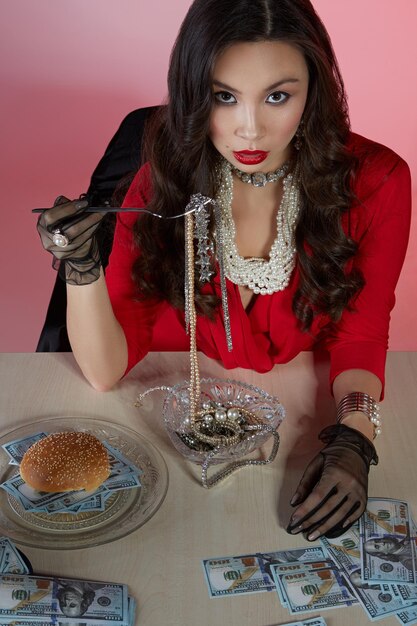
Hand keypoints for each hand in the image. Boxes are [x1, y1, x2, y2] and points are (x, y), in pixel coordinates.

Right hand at [37, 196, 104, 284]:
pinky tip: (98, 223)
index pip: (51, 217)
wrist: (67, 247)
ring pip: (80, 237)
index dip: (68, 209)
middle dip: (86, 218)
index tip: (84, 203)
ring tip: (101, 214)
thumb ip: (65, 206)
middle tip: (98, 209)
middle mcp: (49, 240)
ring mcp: (60, 250)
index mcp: (42, 226)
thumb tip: (80, 201)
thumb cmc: (63, 225)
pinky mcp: (71, 255)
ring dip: (93, 223)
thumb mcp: (60, 214)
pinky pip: (85, 242)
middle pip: (69, 230)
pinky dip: (93, 231)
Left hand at [286, 424, 377, 539]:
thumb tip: (294, 502)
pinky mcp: (364, 497)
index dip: (305, 509)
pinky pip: (355, 514)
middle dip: (312, 521)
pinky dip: (344, 523)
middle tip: (300, 530)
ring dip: (326, 527)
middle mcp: (348, 484)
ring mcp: (358, 492)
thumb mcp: (316, 464)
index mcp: (334, 473)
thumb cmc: (332, 456)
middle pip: (328, 508)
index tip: (294, 519)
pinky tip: (334, 529)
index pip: (317, 496)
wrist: (355, 449)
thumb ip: (305, 483)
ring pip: (341, 514)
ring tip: (313, 535)